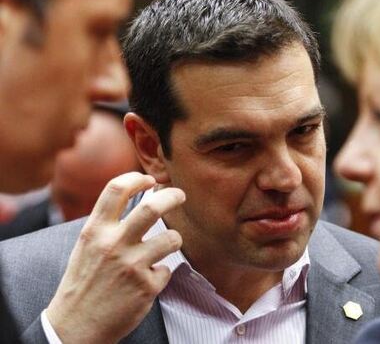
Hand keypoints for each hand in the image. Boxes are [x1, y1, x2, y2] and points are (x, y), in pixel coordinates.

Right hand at [45, 172, 184, 342]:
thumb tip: (139, 196)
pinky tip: (148, 280)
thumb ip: (109, 223)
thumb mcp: (88, 245)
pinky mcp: (147, 286)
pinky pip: (167, 270)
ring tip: (168, 244)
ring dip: (175, 239)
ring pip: (172, 238)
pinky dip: (161, 273)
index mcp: (95, 231)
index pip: (116, 189)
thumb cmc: (84, 282)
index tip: (151, 179)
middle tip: (180, 195)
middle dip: (173, 196)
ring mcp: (131, 265)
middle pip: (153, 207)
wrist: (76, 325)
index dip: (138, 178)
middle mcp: (113, 244)